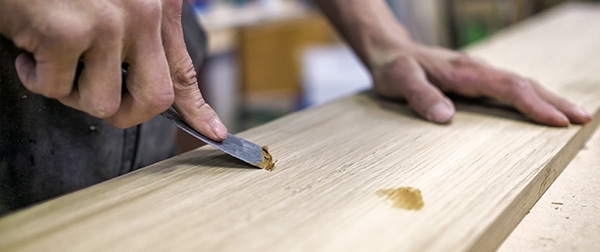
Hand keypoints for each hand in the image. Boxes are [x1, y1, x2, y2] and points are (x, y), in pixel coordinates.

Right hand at [0, 0, 227, 140]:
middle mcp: (144, 12)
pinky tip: (29, 47)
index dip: (197, 108)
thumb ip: (143, 38)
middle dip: (124, 113)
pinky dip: (34, 77)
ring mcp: (108, 22)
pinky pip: (54, 88)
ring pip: (102, 102)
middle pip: (155, 99)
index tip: (214, 131)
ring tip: (55, 57)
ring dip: (71, 91)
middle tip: (95, 98)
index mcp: (159, 5)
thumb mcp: (120, 4)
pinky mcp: (66, 32)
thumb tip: (167, 95)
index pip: (183, 70)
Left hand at [371, 43, 591, 125]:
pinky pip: (508, 86)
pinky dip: (530, 96)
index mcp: (463, 71)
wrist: (388, 52)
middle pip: (522, 84)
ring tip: (572, 115)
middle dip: (553, 101)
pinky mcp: (474, 78)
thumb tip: (447, 117)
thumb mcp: (399, 81)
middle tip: (583, 119)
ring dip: (547, 99)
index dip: (532, 105)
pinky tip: (539, 106)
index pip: (507, 87)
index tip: (556, 121)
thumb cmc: (393, 67)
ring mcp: (476, 73)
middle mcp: (475, 69)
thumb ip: (420, 96)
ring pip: (519, 84)